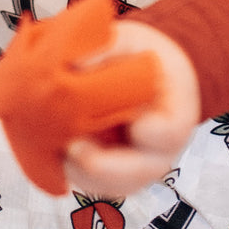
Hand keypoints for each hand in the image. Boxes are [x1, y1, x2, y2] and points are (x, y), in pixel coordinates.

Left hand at [63, 19, 200, 199]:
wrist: (150, 75)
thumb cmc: (143, 57)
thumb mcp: (133, 42)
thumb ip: (110, 48)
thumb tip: (75, 63)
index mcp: (175, 116)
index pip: (168, 133)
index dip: (148, 131)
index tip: (131, 121)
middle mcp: (160, 152)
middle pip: (137, 173)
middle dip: (102, 166)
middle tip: (72, 148)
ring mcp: (137, 168)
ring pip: (110, 186)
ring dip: (81, 172)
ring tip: (57, 150)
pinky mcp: (113, 174)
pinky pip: (93, 183)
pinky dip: (72, 171)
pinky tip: (53, 151)